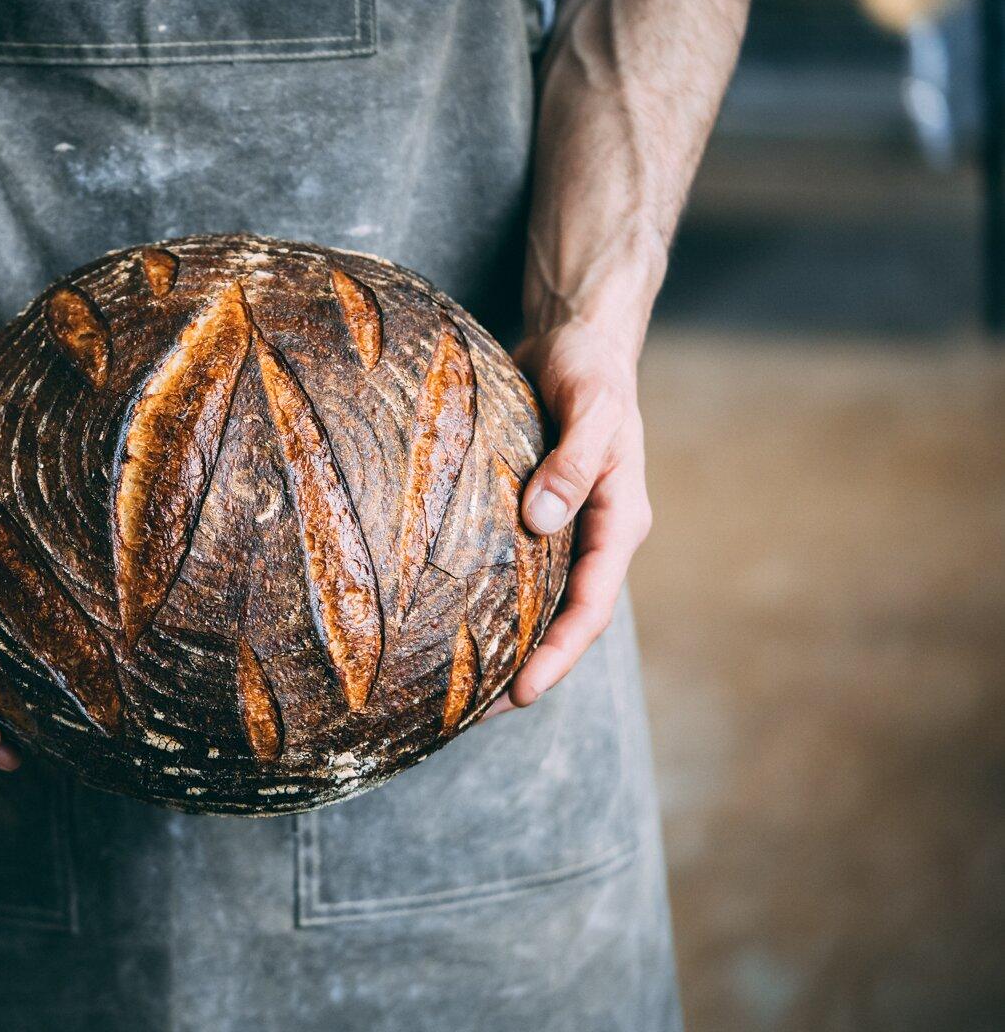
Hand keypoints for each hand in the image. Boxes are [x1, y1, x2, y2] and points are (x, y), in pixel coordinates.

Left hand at [485, 319, 651, 715]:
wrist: (576, 341)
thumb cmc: (591, 370)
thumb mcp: (592, 408)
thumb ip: (572, 461)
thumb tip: (540, 521)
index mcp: (619, 521)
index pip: (591, 606)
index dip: (559, 655)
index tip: (522, 694)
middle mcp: (590, 534)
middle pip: (562, 621)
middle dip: (526, 670)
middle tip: (472, 718)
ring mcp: (560, 527)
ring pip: (533, 601)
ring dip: (502, 644)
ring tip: (453, 690)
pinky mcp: (528, 510)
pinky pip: (507, 567)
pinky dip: (482, 597)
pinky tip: (440, 618)